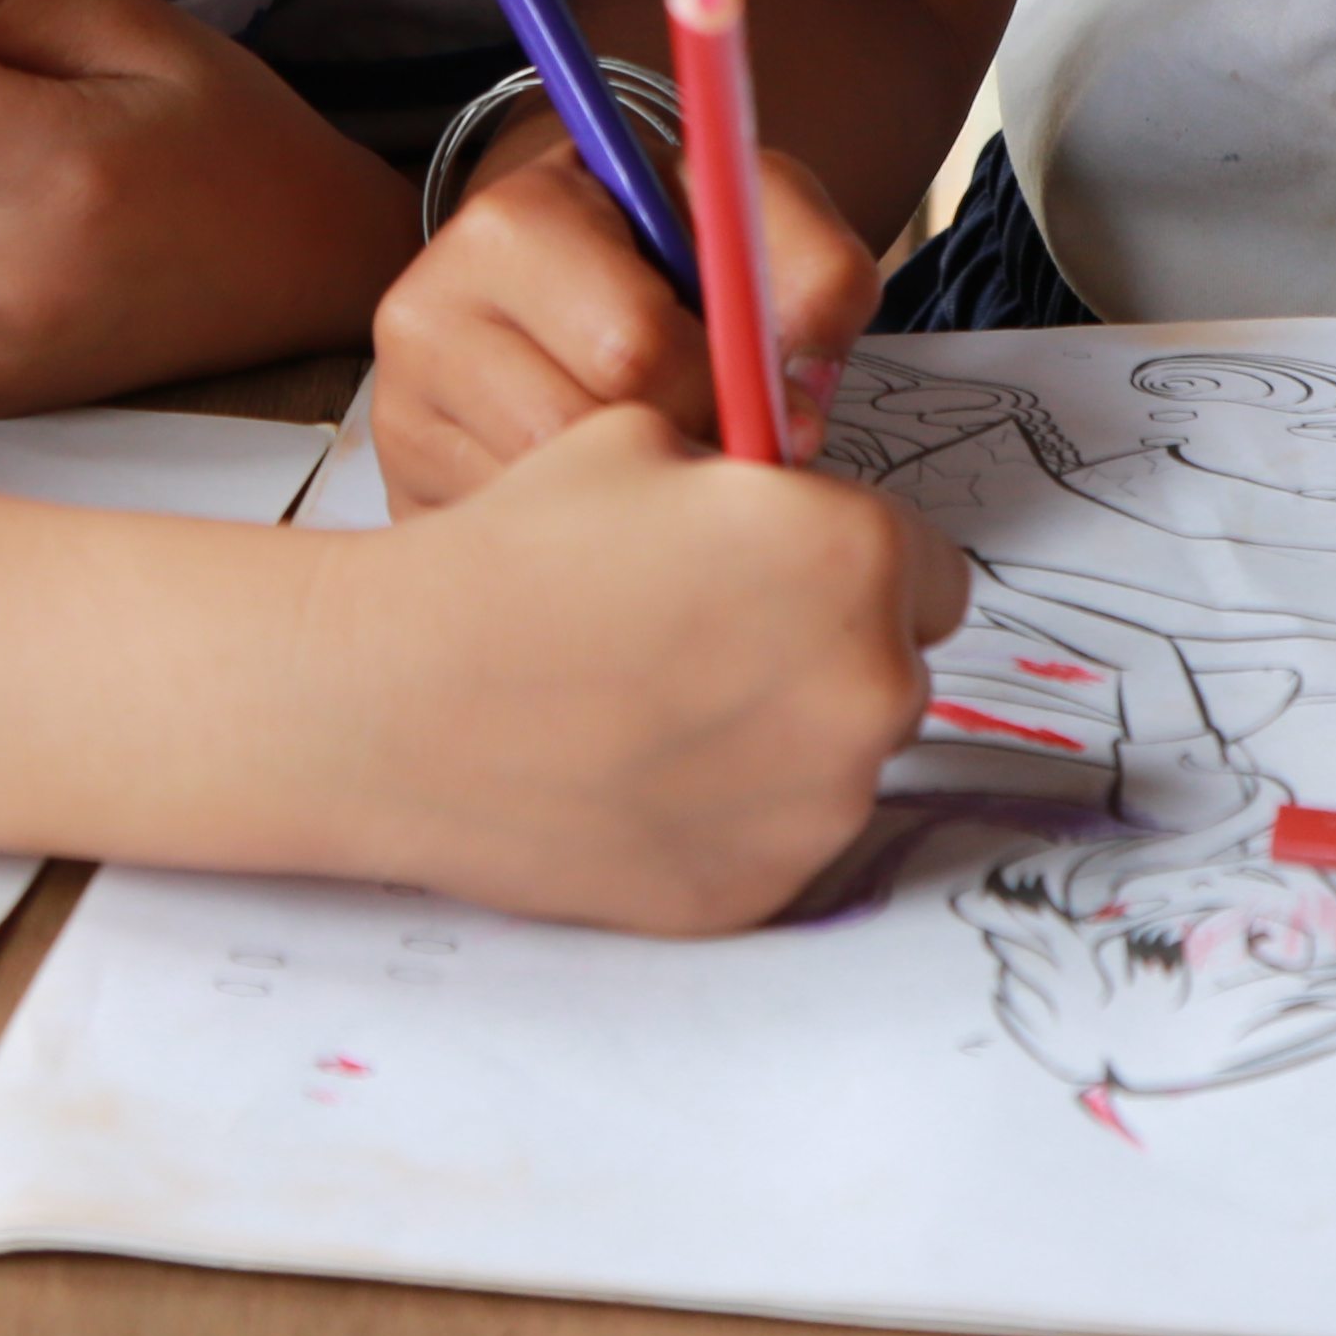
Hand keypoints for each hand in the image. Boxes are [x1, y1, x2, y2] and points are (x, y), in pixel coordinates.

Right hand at [316, 399, 965, 928]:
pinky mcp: (763, 889)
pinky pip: (779, 837)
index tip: (791, 576)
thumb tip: (793, 513)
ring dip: (780, 736)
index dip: (854, 568)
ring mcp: (820, 804)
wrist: (405, 701)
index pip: (929, 572)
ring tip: (655, 710)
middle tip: (708, 642)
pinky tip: (637, 774)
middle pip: (891, 668)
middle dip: (821, 652)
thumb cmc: (517, 558)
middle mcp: (867, 685)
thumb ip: (758, 485)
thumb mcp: (647, 446)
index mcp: (855, 555)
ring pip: (837, 759)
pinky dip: (731, 812)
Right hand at [366, 127, 882, 509]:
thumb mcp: (753, 220)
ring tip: (666, 465)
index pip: (633, 346)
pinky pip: (514, 559)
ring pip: (547, 512)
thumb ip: (818, 268)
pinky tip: (611, 505)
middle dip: (676, 452)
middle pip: (582, 437)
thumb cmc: (674, 250)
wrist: (568, 275)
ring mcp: (403, 409)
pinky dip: (585, 549)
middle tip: (717, 441)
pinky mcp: (400, 491)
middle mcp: (429, 309)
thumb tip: (798, 404)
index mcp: (514, 221)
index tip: (766, 400)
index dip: (722, 389)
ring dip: (634, 510)